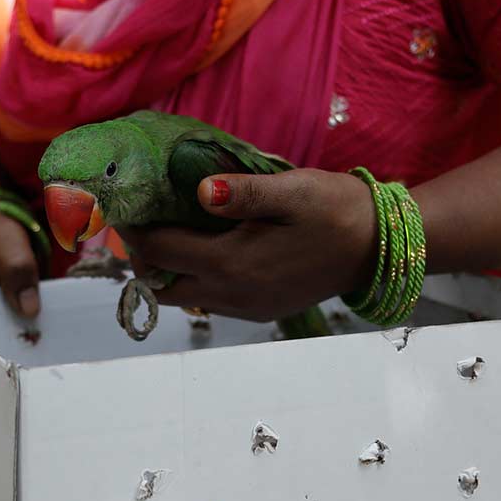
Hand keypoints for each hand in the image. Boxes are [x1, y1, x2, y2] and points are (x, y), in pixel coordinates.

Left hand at [117, 169, 377, 321]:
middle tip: (142, 221)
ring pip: (184, 297)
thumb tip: (199, 191)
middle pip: (162, 285)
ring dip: (169, 271)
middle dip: (144, 257)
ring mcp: (246, 307)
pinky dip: (195, 278)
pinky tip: (205, 249)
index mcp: (231, 264)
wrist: (379, 247)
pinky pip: (211, 299)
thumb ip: (242, 194)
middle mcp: (232, 295)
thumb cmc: (336, 210)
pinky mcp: (261, 309)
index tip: (120, 206)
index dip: (134, 230)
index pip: (160, 252)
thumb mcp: (291, 191)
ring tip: (170, 233)